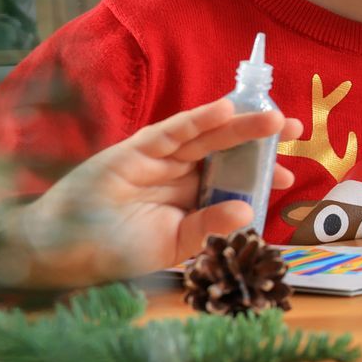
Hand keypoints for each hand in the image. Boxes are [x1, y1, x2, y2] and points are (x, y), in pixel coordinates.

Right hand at [5, 99, 303, 287]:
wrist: (63, 251)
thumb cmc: (117, 250)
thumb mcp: (173, 245)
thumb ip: (208, 227)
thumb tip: (248, 211)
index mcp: (192, 198)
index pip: (233, 179)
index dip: (261, 173)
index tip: (290, 176)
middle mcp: (180, 174)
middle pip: (227, 151)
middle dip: (261, 141)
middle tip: (298, 130)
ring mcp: (158, 159)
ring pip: (206, 137)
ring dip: (239, 125)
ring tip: (274, 119)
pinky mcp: (135, 150)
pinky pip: (172, 132)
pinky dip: (198, 120)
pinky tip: (225, 111)